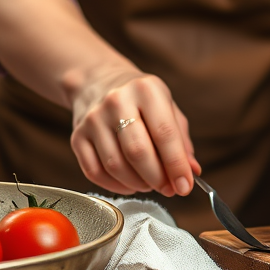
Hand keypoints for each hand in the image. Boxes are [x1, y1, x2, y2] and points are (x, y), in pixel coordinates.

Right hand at [69, 65, 200, 198]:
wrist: (98, 81)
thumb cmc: (140, 99)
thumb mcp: (167, 107)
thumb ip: (181, 140)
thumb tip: (192, 172)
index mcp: (146, 89)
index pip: (164, 133)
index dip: (176, 165)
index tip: (185, 186)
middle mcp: (117, 101)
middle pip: (138, 152)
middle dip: (157, 178)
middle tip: (168, 189)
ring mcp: (93, 118)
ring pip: (116, 165)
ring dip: (138, 184)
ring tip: (150, 183)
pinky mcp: (77, 136)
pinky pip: (95, 172)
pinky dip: (116, 185)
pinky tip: (129, 182)